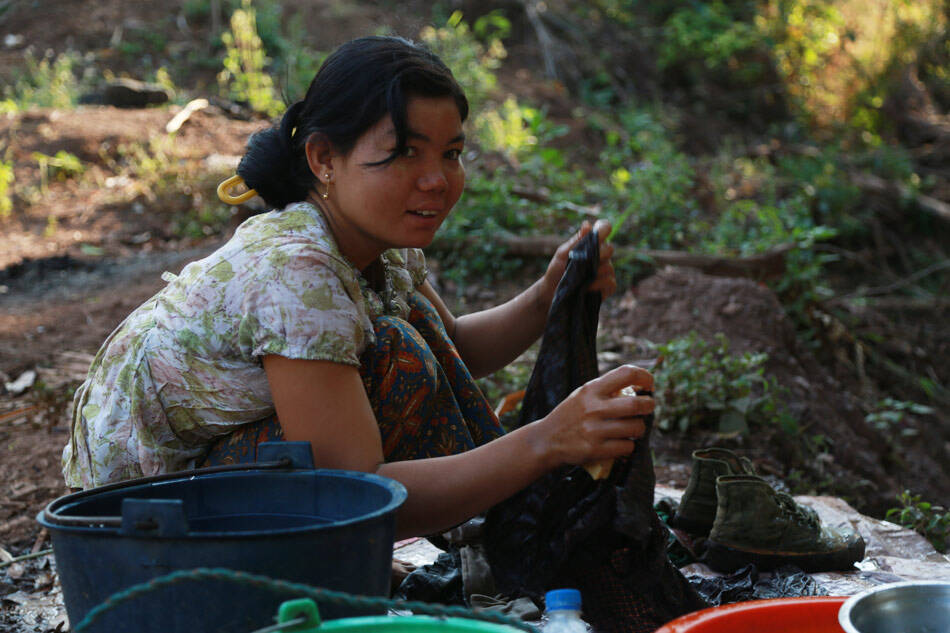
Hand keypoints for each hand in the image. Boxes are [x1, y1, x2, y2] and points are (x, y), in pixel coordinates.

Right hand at [533, 364, 653, 469]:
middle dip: (649, 406)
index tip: (648, 385)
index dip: (645, 377)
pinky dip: (629, 446)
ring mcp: (593, 430)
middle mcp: (593, 408)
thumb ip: (606, 390)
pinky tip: (621, 443)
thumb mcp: (583, 395)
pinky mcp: (595, 450)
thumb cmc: (571, 415)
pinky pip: (627, 447)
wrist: (546, 440)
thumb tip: (641, 388)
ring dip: (639, 429)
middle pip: (636, 405)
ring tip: (632, 429)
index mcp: (591, 389)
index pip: (626, 374)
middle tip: (648, 408)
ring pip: (635, 428)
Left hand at [542, 219, 616, 302]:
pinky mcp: (608, 287)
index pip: (604, 229)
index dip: (604, 228)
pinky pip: (610, 282)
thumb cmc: (557, 270)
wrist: (552, 292)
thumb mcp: (563, 254)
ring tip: (580, 278)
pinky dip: (598, 284)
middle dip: (598, 254)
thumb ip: (576, 240)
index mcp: (593, 244)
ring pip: (609, 267)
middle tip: (584, 261)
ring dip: (594, 272)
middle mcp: (602, 256)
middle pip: (610, 249)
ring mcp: (606, 271)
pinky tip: (587, 287)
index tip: (599, 231)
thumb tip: (587, 224)